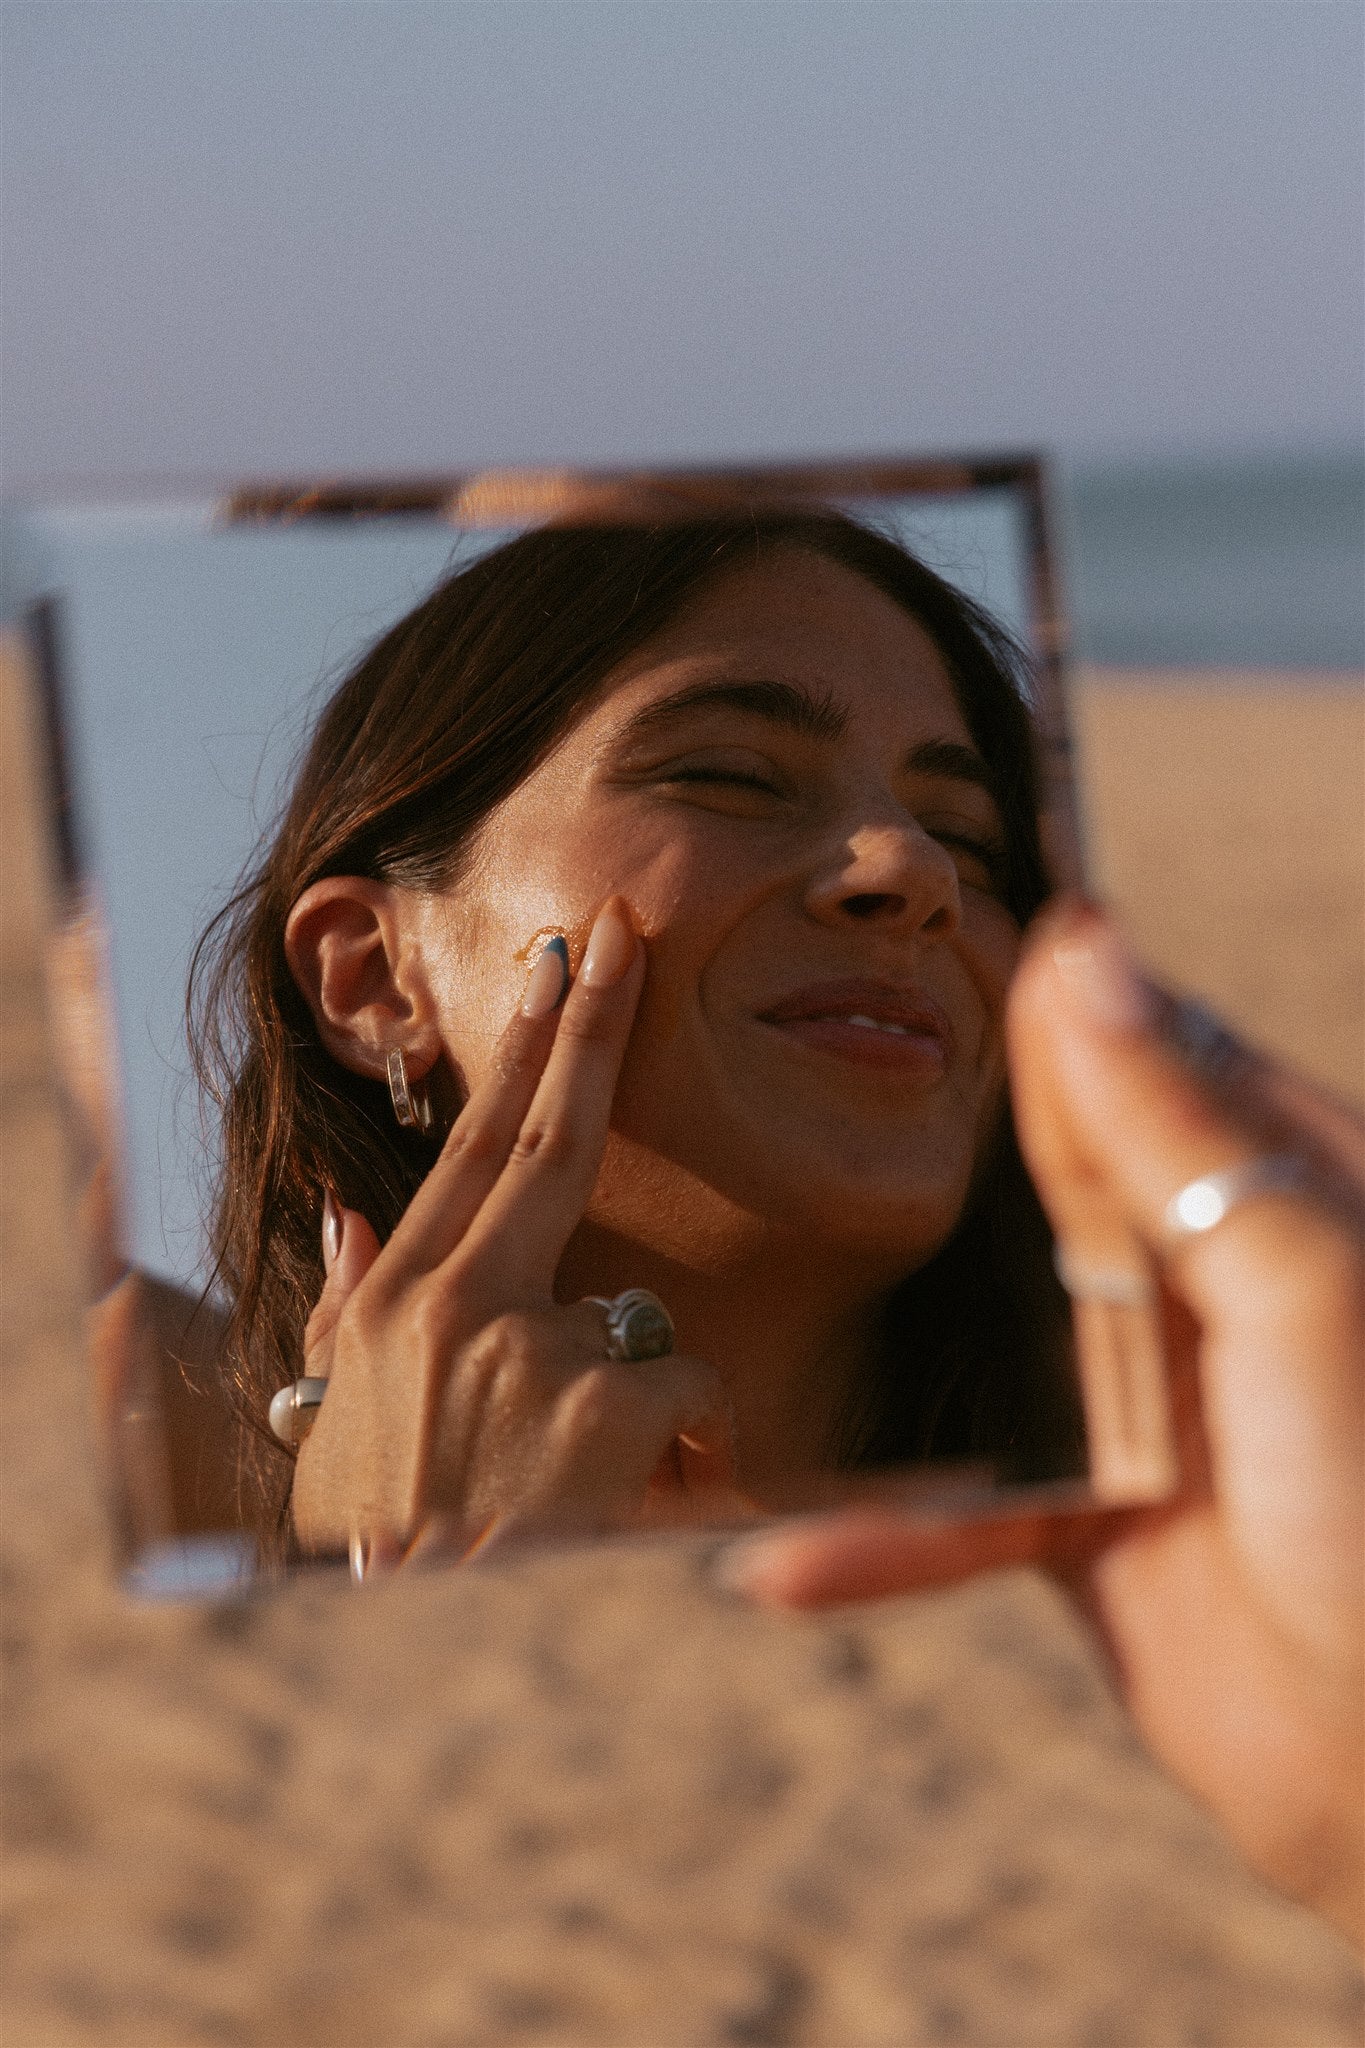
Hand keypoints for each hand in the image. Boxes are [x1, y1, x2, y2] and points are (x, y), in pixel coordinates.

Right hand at [291, 899, 733, 1563]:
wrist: (414, 1649)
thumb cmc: (382, 1531)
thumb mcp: (339, 1419)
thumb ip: (348, 1310)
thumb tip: (348, 1210)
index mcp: (403, 1300)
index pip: (480, 1141)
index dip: (529, 1041)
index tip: (561, 957)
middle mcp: (461, 1304)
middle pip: (550, 1136)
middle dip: (594, 1021)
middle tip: (628, 931)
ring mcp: (534, 1347)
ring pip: (634, 1316)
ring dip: (630, 1391)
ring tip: (576, 1484)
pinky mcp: (606, 1405)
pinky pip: (687, 1392)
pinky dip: (682, 1445)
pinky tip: (638, 1498)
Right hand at [721, 900, 1363, 1942]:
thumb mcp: (1299, 1288)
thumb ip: (1183, 1133)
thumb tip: (1084, 947)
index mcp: (1274, 1192)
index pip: (1142, 1056)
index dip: (1036, 1006)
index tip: (896, 950)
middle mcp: (1201, 1279)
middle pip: (1031, 1184)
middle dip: (916, 1160)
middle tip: (757, 1095)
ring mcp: (1136, 1395)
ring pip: (971, 1338)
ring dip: (866, 1355)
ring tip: (728, 1314)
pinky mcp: (1082, 1514)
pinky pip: (955, 1504)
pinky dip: (876, 1534)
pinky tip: (779, 1559)